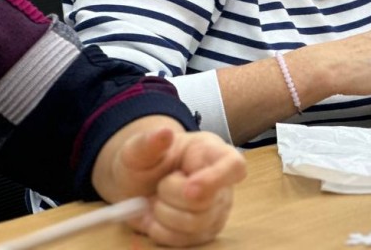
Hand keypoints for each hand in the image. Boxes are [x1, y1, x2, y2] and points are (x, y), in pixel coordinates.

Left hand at [95, 120, 246, 246]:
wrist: (137, 186)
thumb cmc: (146, 162)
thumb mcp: (138, 149)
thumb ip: (148, 142)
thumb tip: (164, 132)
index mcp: (213, 153)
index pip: (233, 166)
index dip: (216, 179)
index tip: (189, 188)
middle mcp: (222, 184)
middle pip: (205, 202)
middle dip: (170, 196)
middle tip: (161, 184)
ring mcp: (216, 210)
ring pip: (194, 225)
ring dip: (164, 215)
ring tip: (158, 200)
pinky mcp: (205, 232)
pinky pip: (184, 241)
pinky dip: (162, 231)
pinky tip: (157, 218)